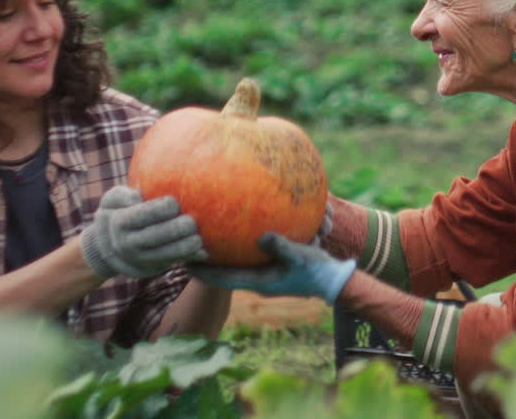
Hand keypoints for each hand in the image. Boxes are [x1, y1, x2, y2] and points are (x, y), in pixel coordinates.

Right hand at [81, 186, 207, 278]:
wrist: (108, 245)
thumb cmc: (118, 212)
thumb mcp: (112, 200)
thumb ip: (123, 195)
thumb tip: (138, 197)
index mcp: (119, 223)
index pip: (139, 216)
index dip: (157, 210)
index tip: (173, 202)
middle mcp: (127, 244)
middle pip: (152, 238)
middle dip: (173, 231)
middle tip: (191, 222)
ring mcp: (138, 259)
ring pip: (162, 256)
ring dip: (183, 249)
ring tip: (199, 239)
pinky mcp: (150, 269)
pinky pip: (170, 264)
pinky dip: (187, 259)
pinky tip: (203, 252)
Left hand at [187, 232, 355, 304]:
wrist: (333, 280)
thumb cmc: (317, 270)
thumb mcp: (300, 256)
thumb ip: (280, 247)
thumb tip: (261, 236)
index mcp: (257, 282)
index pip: (220, 279)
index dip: (200, 272)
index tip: (181, 261)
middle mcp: (255, 281)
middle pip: (221, 274)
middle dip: (204, 262)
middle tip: (183, 247)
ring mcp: (263, 276)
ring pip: (233, 267)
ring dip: (218, 257)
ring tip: (202, 240)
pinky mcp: (272, 269)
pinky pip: (248, 259)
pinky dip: (238, 249)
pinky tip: (238, 233)